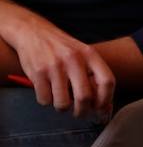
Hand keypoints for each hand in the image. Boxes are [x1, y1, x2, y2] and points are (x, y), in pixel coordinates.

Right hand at [0, 3, 112, 119]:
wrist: (33, 32)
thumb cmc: (62, 48)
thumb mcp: (83, 54)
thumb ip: (94, 75)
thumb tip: (105, 107)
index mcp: (90, 54)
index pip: (107, 81)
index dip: (106, 100)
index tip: (102, 110)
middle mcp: (74, 60)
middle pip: (85, 97)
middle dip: (83, 112)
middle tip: (79, 114)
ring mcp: (54, 66)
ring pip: (63, 103)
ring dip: (62, 108)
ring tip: (61, 100)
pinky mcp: (37, 73)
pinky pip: (45, 100)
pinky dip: (46, 101)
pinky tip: (47, 91)